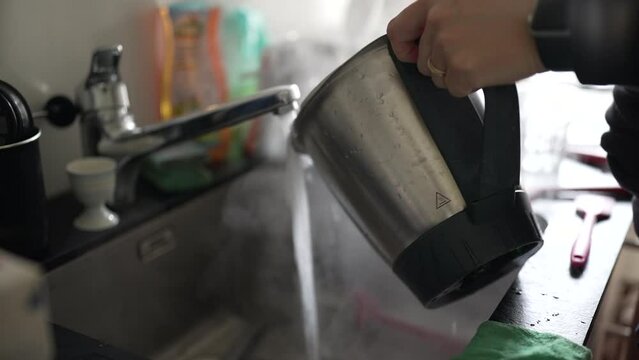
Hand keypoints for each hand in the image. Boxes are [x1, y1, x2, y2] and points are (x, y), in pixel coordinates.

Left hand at [387, 0, 545, 96]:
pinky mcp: (461, 70)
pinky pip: (454, 89)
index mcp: (437, 1)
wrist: (549, 23)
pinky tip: (489, 68)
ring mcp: (448, 47)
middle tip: (472, 54)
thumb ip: (447, 11)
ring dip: (457, 74)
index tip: (414, 55)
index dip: (404, 48)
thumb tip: (429, 33)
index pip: (398, 30)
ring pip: (438, 77)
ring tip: (484, 57)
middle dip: (443, 64)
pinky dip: (470, 85)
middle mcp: (437, 22)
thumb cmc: (520, 8)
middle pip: (423, 61)